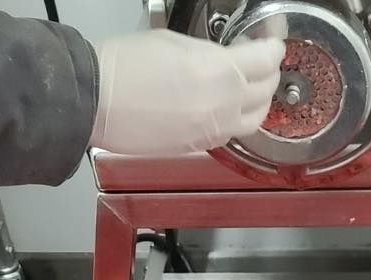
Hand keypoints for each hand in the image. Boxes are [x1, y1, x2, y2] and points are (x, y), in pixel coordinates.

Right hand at [91, 31, 284, 155]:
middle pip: (267, 91)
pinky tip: (227, 107)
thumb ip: (210, 52)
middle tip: (262, 60)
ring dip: (259, 101)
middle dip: (270, 72)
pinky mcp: (198, 147)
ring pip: (255, 120)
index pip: (267, 60)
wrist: (96, 101)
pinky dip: (237, 119)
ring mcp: (212, 131)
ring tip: (250, 87)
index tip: (272, 41)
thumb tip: (227, 58)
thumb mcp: (175, 41)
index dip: (274, 46)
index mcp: (219, 72)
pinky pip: (231, 134)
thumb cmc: (124, 67)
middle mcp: (222, 106)